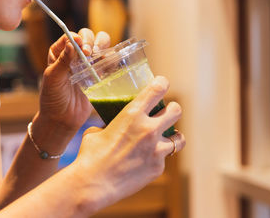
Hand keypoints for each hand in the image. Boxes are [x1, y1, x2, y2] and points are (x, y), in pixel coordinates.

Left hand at [37, 29, 110, 132]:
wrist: (63, 119)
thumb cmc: (52, 99)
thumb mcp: (53, 79)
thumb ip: (62, 61)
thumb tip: (72, 44)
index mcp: (59, 52)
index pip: (71, 36)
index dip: (78, 38)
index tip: (81, 46)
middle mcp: (75, 54)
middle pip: (88, 36)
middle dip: (91, 41)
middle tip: (89, 53)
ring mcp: (88, 63)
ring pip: (101, 44)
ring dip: (103, 46)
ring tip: (100, 56)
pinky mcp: (99, 73)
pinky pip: (109, 61)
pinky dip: (111, 59)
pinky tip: (107, 65)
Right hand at [73, 76, 185, 207]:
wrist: (91, 186)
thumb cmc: (90, 156)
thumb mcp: (97, 130)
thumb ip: (113, 123)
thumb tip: (116, 123)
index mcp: (133, 114)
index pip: (158, 88)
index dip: (162, 83)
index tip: (161, 84)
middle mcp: (149, 129)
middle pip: (176, 110)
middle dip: (172, 110)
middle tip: (166, 113)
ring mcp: (156, 150)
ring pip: (179, 138)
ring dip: (172, 137)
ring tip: (164, 139)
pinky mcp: (157, 167)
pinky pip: (164, 158)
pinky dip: (157, 158)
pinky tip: (144, 161)